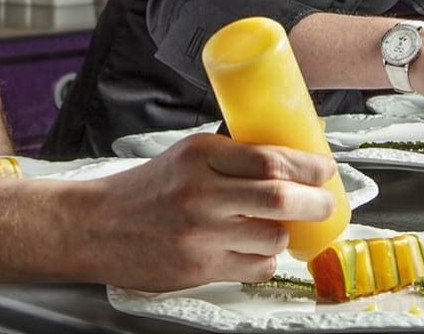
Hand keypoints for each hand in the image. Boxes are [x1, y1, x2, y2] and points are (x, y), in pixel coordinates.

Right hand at [73, 133, 336, 290]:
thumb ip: (233, 158)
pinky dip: (266, 259)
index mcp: (204, 155)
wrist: (97, 225)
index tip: (324, 170)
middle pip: (279, 198)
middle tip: (327, 202)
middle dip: (315, 202)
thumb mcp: (190, 155)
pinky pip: (253, 268)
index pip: (270, 159)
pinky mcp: (199, 268)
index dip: (308, 167)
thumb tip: (287, 164)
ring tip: (285, 226)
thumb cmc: (147, 187)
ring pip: (272, 237)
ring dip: (287, 233)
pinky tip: (258, 249)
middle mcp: (203, 193)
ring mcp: (201, 234)